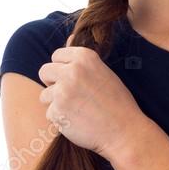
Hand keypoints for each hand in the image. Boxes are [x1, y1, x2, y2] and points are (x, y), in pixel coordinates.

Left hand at [37, 34, 144, 160]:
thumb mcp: (103, 72)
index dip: (63, 69)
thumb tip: (68, 37)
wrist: (124, 131)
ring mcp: (62, 91)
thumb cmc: (117, 102)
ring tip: (77, 110)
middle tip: (71, 96)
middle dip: (53, 83)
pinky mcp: (56, 111)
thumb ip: (82, 58)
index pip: (56, 55)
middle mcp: (72, 70)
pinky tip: (78, 121)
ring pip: (44, 94)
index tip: (74, 80)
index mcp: (84, 57)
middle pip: (44, 71)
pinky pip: (49, 113)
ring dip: (56, 103)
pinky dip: (60, 119)